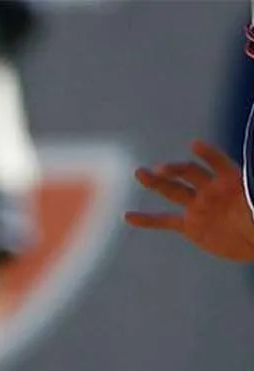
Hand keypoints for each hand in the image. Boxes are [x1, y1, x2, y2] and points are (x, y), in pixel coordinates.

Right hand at [124, 140, 253, 262]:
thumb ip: (252, 194)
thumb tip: (253, 192)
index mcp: (232, 180)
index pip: (217, 162)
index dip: (208, 153)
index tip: (195, 145)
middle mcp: (211, 188)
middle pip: (188, 173)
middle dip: (174, 169)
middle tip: (160, 169)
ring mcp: (198, 206)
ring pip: (173, 190)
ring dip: (156, 182)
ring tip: (140, 173)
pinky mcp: (189, 225)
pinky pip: (164, 220)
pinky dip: (147, 219)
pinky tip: (128, 216)